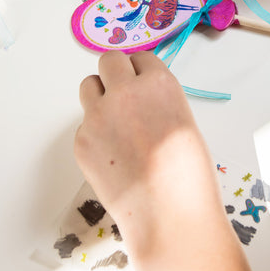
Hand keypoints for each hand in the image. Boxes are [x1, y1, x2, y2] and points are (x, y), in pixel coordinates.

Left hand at [74, 51, 254, 270]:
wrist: (167, 213)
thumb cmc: (187, 174)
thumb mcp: (184, 123)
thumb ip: (159, 102)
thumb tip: (143, 101)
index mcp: (158, 83)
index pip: (141, 57)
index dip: (141, 71)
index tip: (143, 83)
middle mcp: (125, 91)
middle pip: (109, 60)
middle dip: (116, 74)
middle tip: (124, 96)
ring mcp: (98, 115)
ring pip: (89, 85)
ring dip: (100, 96)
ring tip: (116, 123)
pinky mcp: (81, 140)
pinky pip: (84, 124)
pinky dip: (95, 134)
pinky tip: (113, 156)